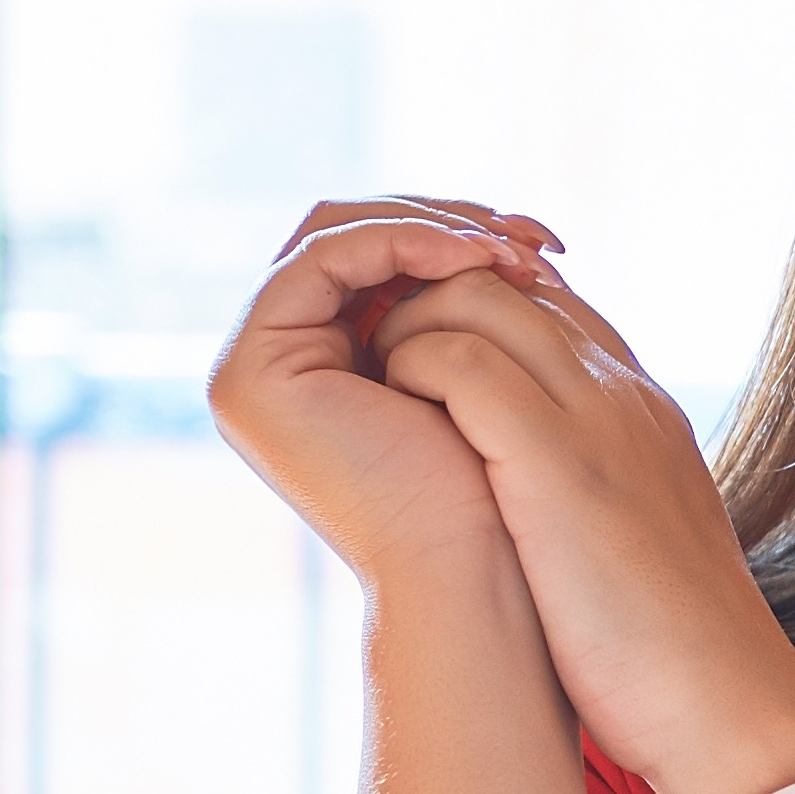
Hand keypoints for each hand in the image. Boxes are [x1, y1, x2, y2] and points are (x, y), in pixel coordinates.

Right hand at [210, 196, 560, 617]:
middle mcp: (281, 363)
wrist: (475, 572)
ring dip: (431, 227)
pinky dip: (399, 242)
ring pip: (336, 234)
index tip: (543, 245)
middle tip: (530, 238)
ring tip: (509, 253)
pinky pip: (323, 258)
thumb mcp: (490, 372)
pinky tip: (473, 261)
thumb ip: (473, 304)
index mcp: (328, 364)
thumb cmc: (500, 496)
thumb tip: (513, 233)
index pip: (380, 253)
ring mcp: (255, 367)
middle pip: (352, 235)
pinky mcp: (251, 370)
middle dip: (446, 221)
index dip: (459, 231)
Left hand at [349, 248, 794, 793]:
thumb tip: (530, 511)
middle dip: (425, 304)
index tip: (422, 367)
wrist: (728, 709)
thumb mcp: (636, 547)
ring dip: (405, 330)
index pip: (548, 304)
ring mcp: (593, 415)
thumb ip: (592, 500)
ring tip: (375, 392)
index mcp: (643, 410)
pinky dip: (407, 372)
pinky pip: (456, 361)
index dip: (474, 317)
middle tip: (373, 367)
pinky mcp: (553, 457)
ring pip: (473, 296)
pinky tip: (390, 422)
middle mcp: (622, 391)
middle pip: (505, 279)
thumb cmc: (676, 656)